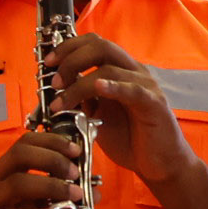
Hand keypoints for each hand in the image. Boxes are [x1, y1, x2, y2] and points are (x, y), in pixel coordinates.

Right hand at [0, 124, 83, 208]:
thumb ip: (61, 198)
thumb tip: (95, 189)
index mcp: (4, 172)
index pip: (25, 143)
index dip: (52, 142)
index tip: (76, 151)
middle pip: (20, 154)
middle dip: (52, 159)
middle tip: (74, 173)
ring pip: (17, 183)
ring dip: (51, 186)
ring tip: (73, 196)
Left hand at [55, 36, 207, 208]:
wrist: (158, 165)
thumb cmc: (131, 140)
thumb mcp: (97, 116)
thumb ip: (83, 100)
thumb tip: (57, 89)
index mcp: (120, 71)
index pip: (94, 44)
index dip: (69, 48)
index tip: (48, 63)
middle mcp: (133, 73)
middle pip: (101, 46)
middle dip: (71, 59)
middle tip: (54, 80)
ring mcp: (145, 86)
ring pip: (109, 69)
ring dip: (78, 85)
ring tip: (61, 102)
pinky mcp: (154, 104)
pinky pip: (134, 90)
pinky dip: (114, 87)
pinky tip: (98, 89)